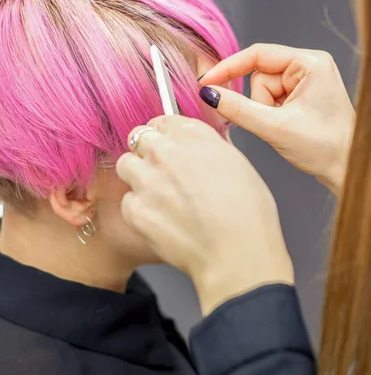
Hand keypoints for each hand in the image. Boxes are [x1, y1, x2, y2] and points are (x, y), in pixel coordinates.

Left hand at [116, 117, 293, 315]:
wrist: (236, 254)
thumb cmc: (248, 214)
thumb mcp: (238, 164)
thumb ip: (210, 148)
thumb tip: (201, 146)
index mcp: (192, 134)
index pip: (162, 120)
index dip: (164, 134)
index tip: (166, 145)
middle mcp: (165, 151)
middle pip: (138, 138)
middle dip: (147, 151)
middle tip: (161, 171)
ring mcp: (146, 179)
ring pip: (126, 165)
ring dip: (137, 176)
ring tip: (158, 196)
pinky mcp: (135, 209)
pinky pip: (128, 201)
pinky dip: (139, 209)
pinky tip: (161, 221)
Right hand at [199, 44, 354, 194]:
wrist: (347, 169)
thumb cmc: (324, 148)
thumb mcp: (275, 128)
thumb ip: (239, 109)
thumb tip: (209, 94)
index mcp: (310, 63)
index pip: (258, 55)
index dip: (229, 68)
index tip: (206, 83)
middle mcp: (309, 66)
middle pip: (259, 76)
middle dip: (259, 103)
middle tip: (274, 123)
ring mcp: (306, 80)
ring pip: (262, 90)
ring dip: (265, 111)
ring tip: (284, 127)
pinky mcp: (302, 94)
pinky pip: (271, 99)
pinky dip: (271, 114)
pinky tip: (287, 127)